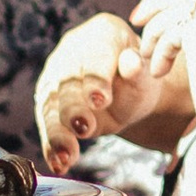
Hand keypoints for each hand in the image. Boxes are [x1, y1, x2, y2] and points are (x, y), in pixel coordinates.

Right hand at [30, 11, 185, 166]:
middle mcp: (72, 51)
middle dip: (74, 108)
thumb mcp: (148, 73)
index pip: (95, 54)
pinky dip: (53, 146)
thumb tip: (131, 63)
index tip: (101, 100)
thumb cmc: (139, 77)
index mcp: (101, 33)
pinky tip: (59, 163)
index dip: (96, 78)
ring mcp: (56, 77)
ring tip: (67, 155)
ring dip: (58, 132)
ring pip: (52, 106)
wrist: (128, 91)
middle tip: (84, 128)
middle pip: (68, 81)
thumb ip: (139, 69)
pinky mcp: (48, 104)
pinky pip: (48, 126)